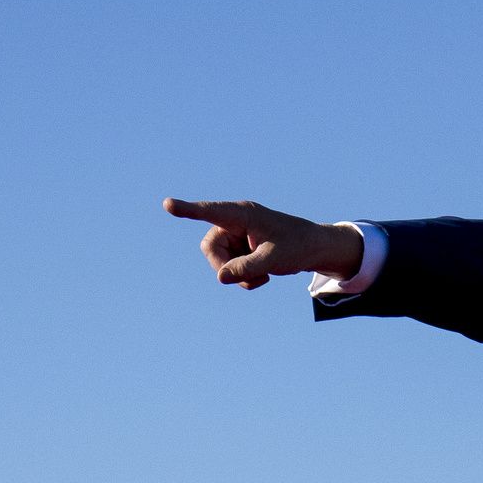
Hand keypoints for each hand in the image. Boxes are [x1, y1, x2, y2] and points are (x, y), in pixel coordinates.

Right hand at [164, 198, 362, 289]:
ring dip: (238, 275)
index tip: (168, 204)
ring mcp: (237, 235)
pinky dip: (243, 277)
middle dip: (225, 267)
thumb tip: (220, 277)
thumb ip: (247, 268)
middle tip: (248, 277)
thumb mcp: (274, 260)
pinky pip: (229, 268)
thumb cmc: (297, 247)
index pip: (211, 212)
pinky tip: (263, 276)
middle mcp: (236, 221)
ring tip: (262, 276)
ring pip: (219, 261)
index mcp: (243, 214)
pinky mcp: (240, 247)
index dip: (188, 210)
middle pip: (210, 248)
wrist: (314, 249)